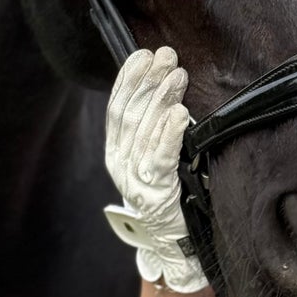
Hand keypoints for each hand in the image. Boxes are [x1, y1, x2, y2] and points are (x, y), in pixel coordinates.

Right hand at [103, 48, 207, 292]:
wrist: (173, 242)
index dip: (128, 79)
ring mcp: (134, 179)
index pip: (116, 108)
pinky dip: (170, 133)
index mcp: (115, 152)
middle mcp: (119, 163)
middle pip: (131, 114)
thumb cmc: (169, 192)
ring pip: (145, 131)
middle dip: (149, 81)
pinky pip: (161, 158)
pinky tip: (180, 114)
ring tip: (178, 75)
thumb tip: (163, 83)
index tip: (142, 54)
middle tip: (166, 56)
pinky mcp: (155, 193)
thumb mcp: (154, 156)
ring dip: (162, 99)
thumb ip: (153, 127)